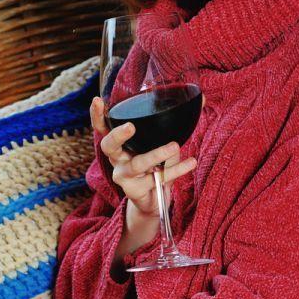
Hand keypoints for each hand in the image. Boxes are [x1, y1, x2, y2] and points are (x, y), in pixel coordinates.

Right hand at [90, 95, 202, 218]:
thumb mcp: (162, 142)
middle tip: (131, 127)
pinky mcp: (135, 191)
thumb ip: (176, 123)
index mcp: (119, 144)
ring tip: (175, 146)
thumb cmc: (156, 164)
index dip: (97, 115)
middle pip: (108, 146)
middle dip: (118, 135)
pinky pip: (157, 178)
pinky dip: (176, 169)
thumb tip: (201, 99)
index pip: (103, 127)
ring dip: (156, 154)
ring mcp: (124, 176)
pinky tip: (190, 162)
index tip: (97, 100)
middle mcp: (117, 159)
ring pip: (137, 164)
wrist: (155, 200)